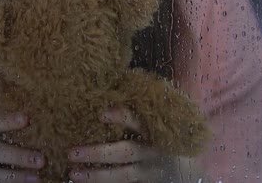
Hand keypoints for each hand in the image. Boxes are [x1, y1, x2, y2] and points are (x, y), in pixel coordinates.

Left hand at [67, 107, 183, 181]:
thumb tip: (110, 87)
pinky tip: (84, 181)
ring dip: (96, 175)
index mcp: (155, 129)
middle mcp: (153, 151)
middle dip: (98, 152)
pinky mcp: (145, 182)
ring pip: (122, 174)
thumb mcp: (159, 121)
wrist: (189, 169)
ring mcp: (149, 170)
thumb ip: (139, 110)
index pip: (138, 121)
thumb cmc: (165, 136)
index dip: (121, 116)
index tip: (101, 114)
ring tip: (73, 173)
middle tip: (72, 152)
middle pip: (125, 152)